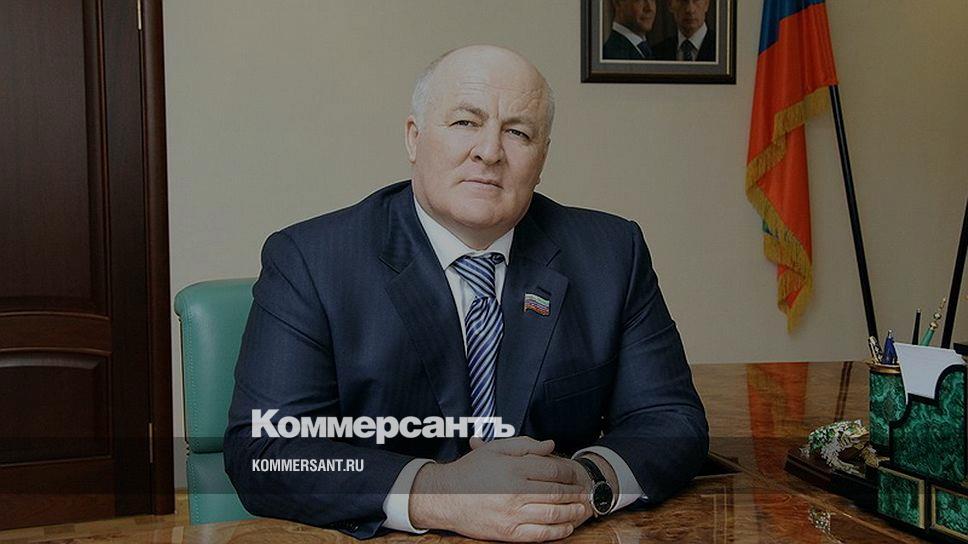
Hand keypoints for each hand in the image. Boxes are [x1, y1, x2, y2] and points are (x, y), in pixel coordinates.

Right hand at [409, 436, 593, 541]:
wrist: (445, 497)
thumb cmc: (470, 471)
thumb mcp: (495, 449)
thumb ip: (525, 446)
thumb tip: (550, 445)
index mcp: (514, 469)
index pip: (552, 470)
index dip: (569, 472)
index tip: (575, 473)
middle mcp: (515, 491)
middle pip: (556, 492)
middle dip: (574, 492)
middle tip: (584, 492)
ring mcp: (512, 514)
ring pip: (552, 513)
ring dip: (571, 512)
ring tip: (582, 509)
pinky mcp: (508, 532)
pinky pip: (540, 533)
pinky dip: (557, 531)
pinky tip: (566, 527)